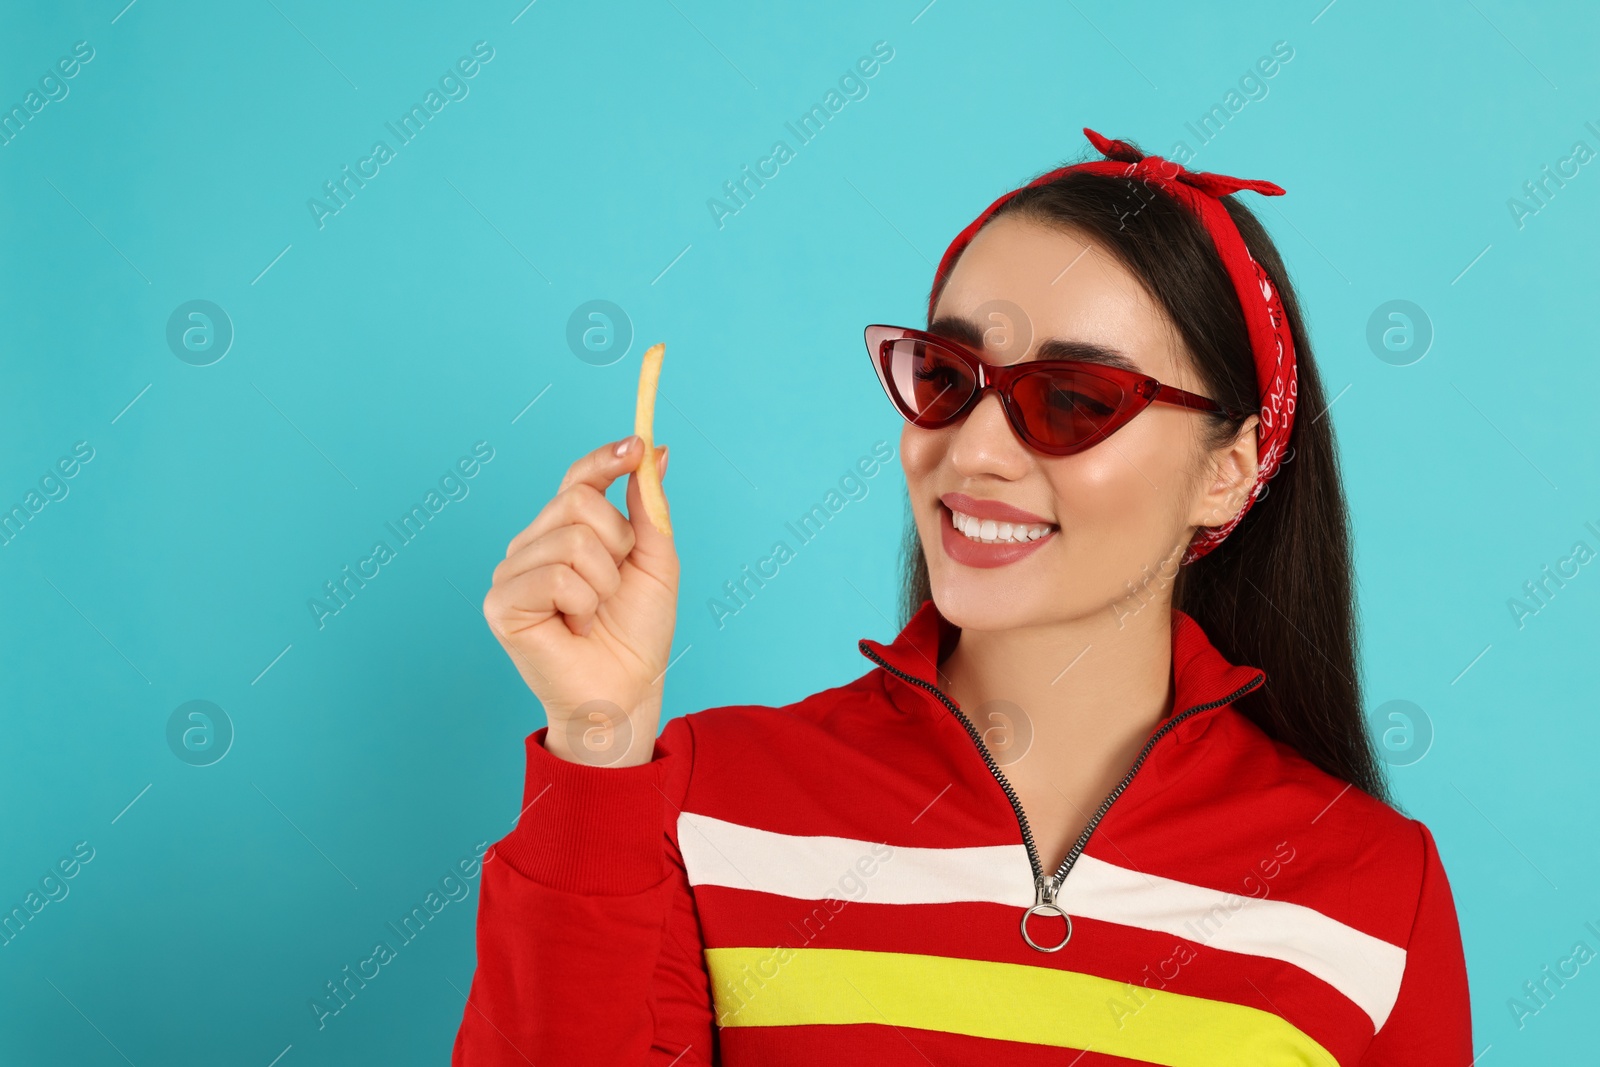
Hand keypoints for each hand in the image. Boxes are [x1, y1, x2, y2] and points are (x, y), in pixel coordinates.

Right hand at [483, 435, 675, 766]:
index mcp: (563, 532)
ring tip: (595, 612)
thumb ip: (647, 508)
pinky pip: (557, 576)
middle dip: (617, 541)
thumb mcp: (654, 561)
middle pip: (576, 500)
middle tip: (615, 584)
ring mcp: (511, 573)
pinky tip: (576, 626)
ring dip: (604, 581)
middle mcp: (531, 546)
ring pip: (571, 538)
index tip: (638, 447)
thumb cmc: (637, 634)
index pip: (577, 479)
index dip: (605, 459)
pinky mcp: (501, 603)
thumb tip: (654, 450)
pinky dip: (584, 602)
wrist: (628, 691)